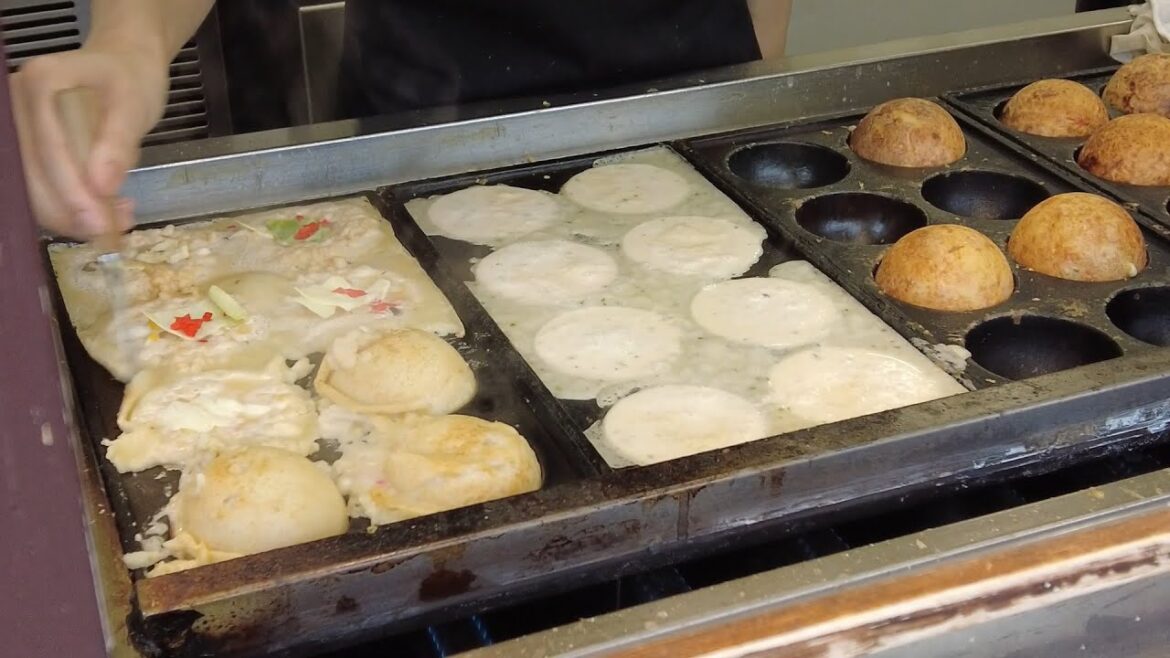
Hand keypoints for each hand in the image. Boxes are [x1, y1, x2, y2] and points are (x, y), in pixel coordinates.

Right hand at [11, 45, 168, 238]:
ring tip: (118, 219)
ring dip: (70, 215)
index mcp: (39, 83)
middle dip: (70, 211)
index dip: (72, 192)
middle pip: (30, 174)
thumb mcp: (134, 105)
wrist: (123, 66)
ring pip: (29, 187)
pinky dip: (68, 207)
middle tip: (114, 233)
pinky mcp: (23, 147)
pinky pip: (37, 185)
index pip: (48, 150)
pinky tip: (104, 210)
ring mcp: (13, 127)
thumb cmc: (130, 80)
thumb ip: (118, 143)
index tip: (100, 225)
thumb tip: (102, 187)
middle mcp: (13, 104)